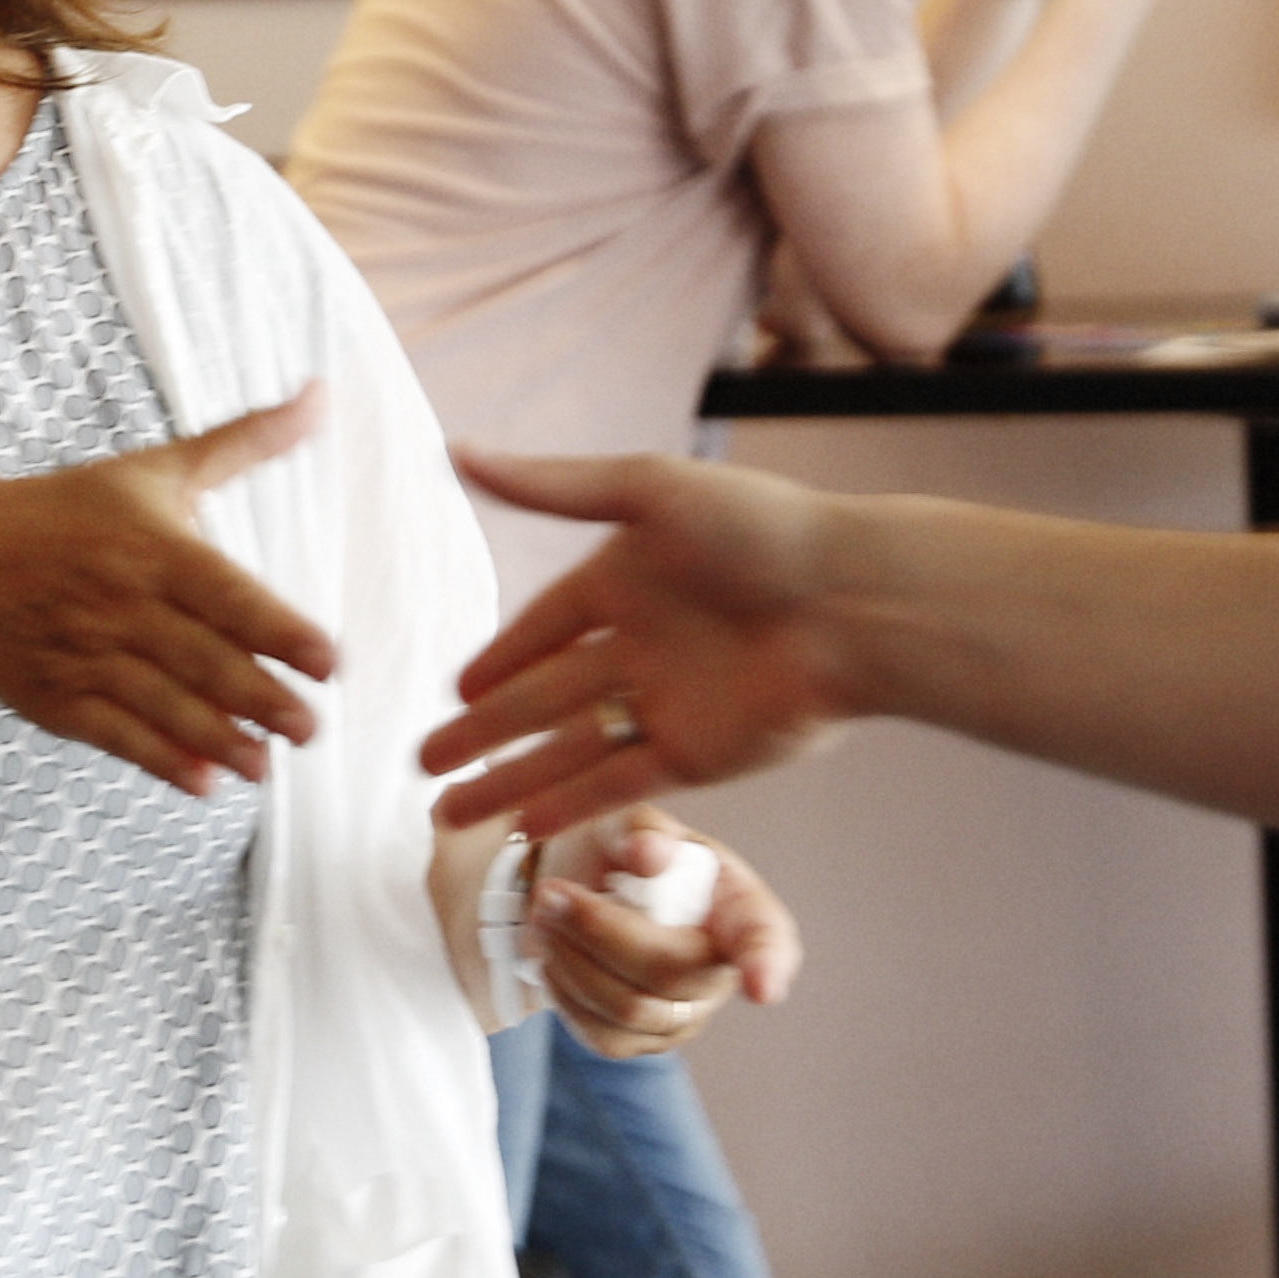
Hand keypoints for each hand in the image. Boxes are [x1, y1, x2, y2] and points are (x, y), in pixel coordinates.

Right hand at [0, 387, 344, 799]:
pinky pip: (115, 735)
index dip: (281, 631)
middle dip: (262, 700)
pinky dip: (159, 761)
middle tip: (311, 728)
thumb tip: (323, 395)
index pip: (228, 594)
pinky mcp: (57, 700)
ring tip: (265, 765)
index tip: (330, 662)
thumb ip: (246, 442)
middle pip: (203, 659)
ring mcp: (85, 655)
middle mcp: (120, 604)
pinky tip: (203, 781)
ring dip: (219, 740)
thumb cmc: (68, 513)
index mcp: (151, 547)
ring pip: (164, 705)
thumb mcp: (156, 469)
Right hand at [420, 446, 868, 837]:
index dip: (499, 659)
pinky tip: (519, 825)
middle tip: (423, 760)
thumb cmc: (762, 529)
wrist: (855, 602)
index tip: (454, 690)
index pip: (544, 628)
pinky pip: (619, 784)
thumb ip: (550, 487)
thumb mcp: (648, 489)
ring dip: (508, 781)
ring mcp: (667, 706)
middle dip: (483, 732)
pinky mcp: (699, 755)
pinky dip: (568, 804)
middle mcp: (640, 647)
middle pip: (543, 699)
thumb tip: (456, 452)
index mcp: (626, 580)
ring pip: (567, 752)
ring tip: (446, 811)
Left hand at [530, 808, 802, 1055]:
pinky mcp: (644, 1040)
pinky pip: (604, 1036)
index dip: (766, 964)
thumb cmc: (616, 849)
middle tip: (551, 892)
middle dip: (600, 931)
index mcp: (738, 906)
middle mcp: (723, 968)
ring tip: (546, 912)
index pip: (765, 939)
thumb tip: (650, 854)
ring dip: (572, 958)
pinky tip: (555, 952)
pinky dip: (565, 990)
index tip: (761, 988)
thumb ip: (640, 830)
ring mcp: (687, 1012)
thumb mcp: (625, 823)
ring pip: (630, 1009)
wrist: (573, 885)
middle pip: (671, 974)